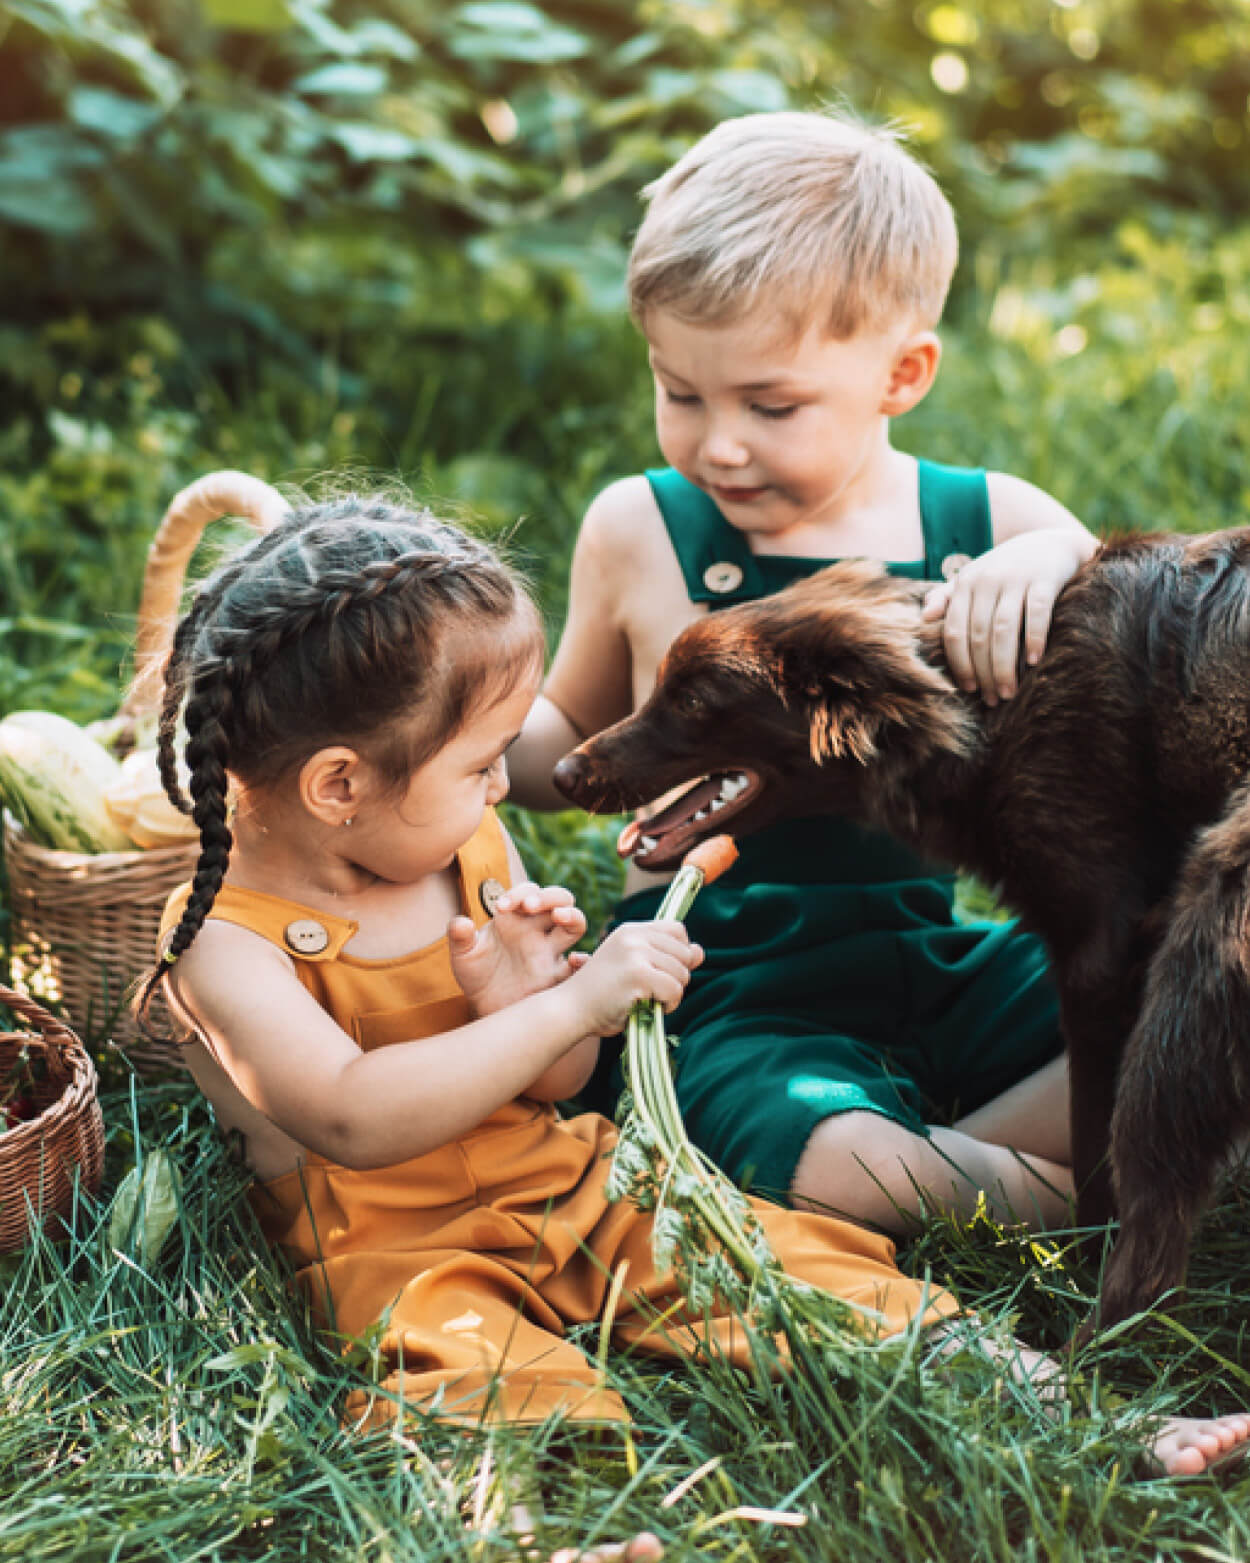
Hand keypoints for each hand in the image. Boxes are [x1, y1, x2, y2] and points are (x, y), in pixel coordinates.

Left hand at [449, 882, 587, 1017]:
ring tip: (558, 916)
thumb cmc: (476, 976)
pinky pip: (579, 967)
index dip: (518, 893)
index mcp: (517, 918)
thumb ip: (460, 937)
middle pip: (560, 900)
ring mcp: (550, 952)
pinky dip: (584, 961)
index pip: (529, 892)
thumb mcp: (463, 956)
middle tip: (529, 906)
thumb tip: (461, 923)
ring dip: (571, 915)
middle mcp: (538, 930)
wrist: (483, 1009)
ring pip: (575, 924)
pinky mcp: (556, 977)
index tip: (500, 908)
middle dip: (548, 896)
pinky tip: (575, 960)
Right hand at [563, 920, 702, 1038]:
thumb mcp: (634, 968)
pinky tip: (649, 1008)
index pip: (677, 930)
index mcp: (631, 930)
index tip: (664, 971)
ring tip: (648, 1000)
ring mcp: (636, 953)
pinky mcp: (638, 974)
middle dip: (677, 977)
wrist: (570, 1009)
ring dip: (672, 994)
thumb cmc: (601, 994)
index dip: (680, 952)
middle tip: (653, 991)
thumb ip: (666, 958)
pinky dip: (669, 1005)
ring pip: (682, 974)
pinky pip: (675, 990)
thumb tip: (701, 952)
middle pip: (685, 953)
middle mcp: (634, 936)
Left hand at [923, 529, 1090, 703]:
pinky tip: (1034, 662)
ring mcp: (1016, 578)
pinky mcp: (1045, 579)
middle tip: (993, 699)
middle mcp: (987, 580)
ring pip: (1004, 630)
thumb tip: (924, 617)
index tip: (969, 689)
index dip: (959, 664)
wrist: (1052, 544)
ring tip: (1009, 692)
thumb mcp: (974, 579)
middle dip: (984, 673)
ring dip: (1005, 665)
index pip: (954, 632)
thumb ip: (947, 597)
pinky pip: (1037, 613)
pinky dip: (1034, 639)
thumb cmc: (1006, 570)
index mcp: (965, 584)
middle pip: (978, 636)